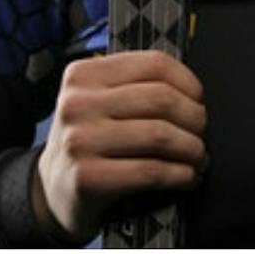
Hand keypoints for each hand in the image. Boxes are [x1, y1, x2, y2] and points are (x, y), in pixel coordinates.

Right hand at [32, 51, 207, 241]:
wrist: (52, 190)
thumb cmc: (90, 141)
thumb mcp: (99, 102)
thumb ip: (134, 86)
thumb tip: (194, 91)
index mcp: (84, 74)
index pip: (154, 64)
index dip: (189, 83)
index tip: (199, 101)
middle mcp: (78, 103)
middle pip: (161, 99)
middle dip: (195, 119)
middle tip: (202, 133)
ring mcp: (79, 141)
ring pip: (160, 135)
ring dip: (192, 149)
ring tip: (198, 157)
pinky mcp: (87, 178)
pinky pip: (151, 171)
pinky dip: (180, 175)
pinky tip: (187, 177)